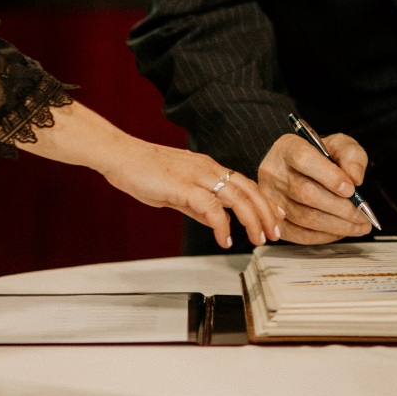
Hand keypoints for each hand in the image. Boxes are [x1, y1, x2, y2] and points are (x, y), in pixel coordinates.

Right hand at [18, 100, 281, 249]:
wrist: (120, 156)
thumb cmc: (143, 171)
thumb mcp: (176, 190)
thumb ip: (196, 205)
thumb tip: (214, 220)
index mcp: (207, 167)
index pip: (245, 183)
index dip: (263, 201)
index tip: (275, 217)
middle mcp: (207, 168)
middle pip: (248, 189)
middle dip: (266, 213)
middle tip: (274, 234)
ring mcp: (197, 176)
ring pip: (237, 196)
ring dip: (252, 219)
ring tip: (258, 239)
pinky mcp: (183, 186)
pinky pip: (212, 207)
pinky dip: (222, 225)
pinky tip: (225, 239)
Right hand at [256, 131, 371, 243]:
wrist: (303, 168)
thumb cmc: (322, 156)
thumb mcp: (341, 145)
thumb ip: (352, 157)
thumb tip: (354, 179)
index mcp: (288, 147)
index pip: (304, 160)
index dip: (329, 177)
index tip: (351, 189)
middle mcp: (273, 172)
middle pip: (306, 193)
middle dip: (340, 208)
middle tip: (363, 215)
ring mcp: (270, 198)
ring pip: (304, 217)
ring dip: (336, 225)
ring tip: (358, 226)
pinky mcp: (273, 220)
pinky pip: (298, 234)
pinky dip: (323, 236)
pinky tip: (340, 231)